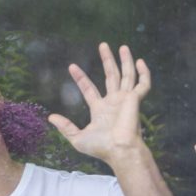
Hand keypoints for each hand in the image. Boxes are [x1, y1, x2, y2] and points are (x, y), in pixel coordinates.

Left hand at [49, 42, 149, 164]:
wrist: (119, 150)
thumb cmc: (101, 148)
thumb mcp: (77, 138)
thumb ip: (65, 127)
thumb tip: (50, 117)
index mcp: (101, 110)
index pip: (89, 89)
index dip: (80, 77)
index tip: (72, 66)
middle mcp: (114, 102)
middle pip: (111, 76)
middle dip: (107, 60)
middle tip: (102, 45)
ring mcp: (126, 99)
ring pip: (127, 75)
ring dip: (125, 60)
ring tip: (122, 46)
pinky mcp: (136, 99)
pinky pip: (143, 84)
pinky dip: (144, 73)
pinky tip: (140, 61)